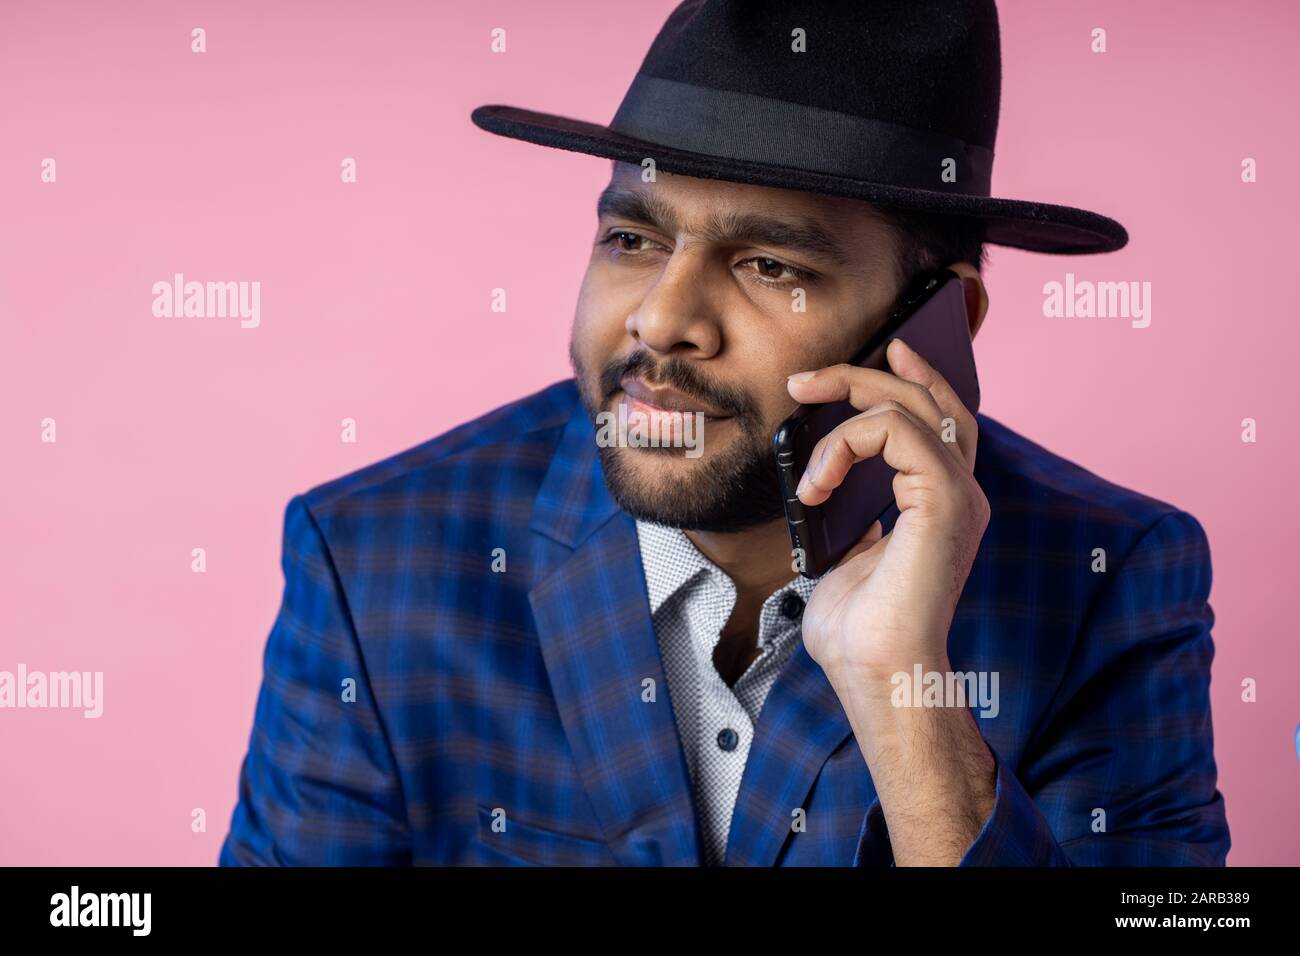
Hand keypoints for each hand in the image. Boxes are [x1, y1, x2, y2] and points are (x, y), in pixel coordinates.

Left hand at [786, 337, 988, 688]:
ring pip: (908, 407)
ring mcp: (959, 494)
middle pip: (930, 400)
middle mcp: (961, 492)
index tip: (882, 349)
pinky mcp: (944, 498)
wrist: (877, 672)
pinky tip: (817, 485)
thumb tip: (823, 479)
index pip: (943, 419)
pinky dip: (844, 444)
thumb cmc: (858, 630)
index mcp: (942, 504)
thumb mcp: (844, 553)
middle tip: (805, 381)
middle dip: (867, 374)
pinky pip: (895, 430)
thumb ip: (849, 512)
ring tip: (806, 460)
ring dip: (843, 414)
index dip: (916, 377)